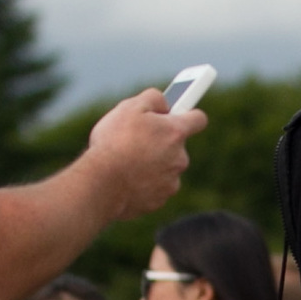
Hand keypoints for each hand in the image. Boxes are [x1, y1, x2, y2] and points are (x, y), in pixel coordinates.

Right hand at [86, 87, 205, 221]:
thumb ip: (153, 99)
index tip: (178, 114)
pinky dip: (143, 182)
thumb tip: (164, 104)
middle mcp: (180, 158)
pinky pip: (155, 187)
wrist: (102, 183)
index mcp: (176, 132)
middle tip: (136, 139)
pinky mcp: (159, 200)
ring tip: (126, 160)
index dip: (188, 114)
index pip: (198, 119)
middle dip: (160, 141)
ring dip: (151, 163)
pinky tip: (125, 178)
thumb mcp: (130, 107)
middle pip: (176, 146)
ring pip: (165, 167)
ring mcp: (171, 181)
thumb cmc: (114, 142)